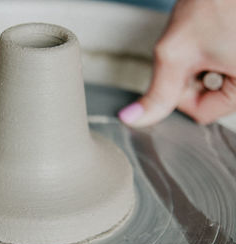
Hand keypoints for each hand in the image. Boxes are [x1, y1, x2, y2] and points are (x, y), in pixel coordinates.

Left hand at [119, 0, 235, 126]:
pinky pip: (222, 71)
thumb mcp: (175, 55)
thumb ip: (156, 93)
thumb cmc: (213, 3)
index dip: (182, 92)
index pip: (201, 113)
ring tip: (206, 41)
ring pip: (213, 86)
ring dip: (200, 68)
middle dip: (192, 78)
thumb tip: (133, 119)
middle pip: (208, 101)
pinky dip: (210, 59)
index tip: (180, 67)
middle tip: (196, 50)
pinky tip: (213, 40)